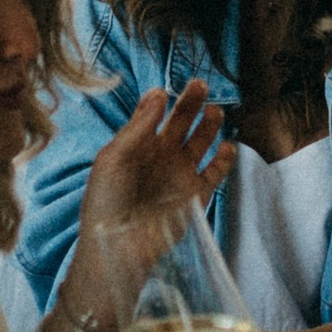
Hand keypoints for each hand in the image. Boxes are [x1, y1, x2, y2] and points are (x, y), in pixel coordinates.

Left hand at [79, 84, 234, 299]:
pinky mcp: (196, 194)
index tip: (163, 91)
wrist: (118, 247)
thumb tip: (159, 93)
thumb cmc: (106, 202)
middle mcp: (160, 155)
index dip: (158, 100)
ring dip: (210, 124)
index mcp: (136, 145)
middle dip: (191, 102)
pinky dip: (225, 159)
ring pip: (201, 140)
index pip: (152, 113)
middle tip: (200, 85)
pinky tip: (225, 145)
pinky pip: (216, 172)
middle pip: (181, 120)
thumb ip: (138, 127)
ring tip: (215, 110)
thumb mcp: (113, 159)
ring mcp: (180, 173)